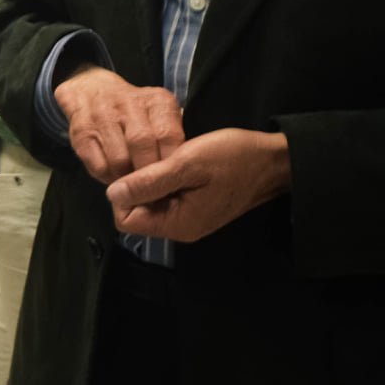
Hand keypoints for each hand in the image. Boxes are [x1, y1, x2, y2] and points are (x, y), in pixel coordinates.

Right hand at [53, 67, 183, 184]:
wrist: (90, 89)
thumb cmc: (135, 111)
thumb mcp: (160, 113)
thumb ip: (173, 136)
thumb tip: (183, 173)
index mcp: (155, 100)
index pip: (168, 135)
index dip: (171, 163)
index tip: (173, 180)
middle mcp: (127, 104)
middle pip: (142, 145)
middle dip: (149, 173)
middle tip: (155, 190)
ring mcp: (101, 117)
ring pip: (119, 159)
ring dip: (128, 179)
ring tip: (136, 187)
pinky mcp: (80, 133)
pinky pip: (98, 165)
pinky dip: (109, 178)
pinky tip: (116, 177)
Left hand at [106, 127, 291, 242]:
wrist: (273, 160)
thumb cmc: (233, 159)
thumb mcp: (187, 164)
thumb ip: (149, 181)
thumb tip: (112, 194)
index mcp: (178, 224)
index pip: (126, 219)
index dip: (121, 194)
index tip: (134, 168)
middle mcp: (181, 227)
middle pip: (136, 211)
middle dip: (137, 184)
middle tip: (153, 158)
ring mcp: (188, 217)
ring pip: (150, 200)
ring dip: (151, 179)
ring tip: (166, 157)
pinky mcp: (195, 205)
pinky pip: (166, 195)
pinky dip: (164, 178)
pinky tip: (175, 160)